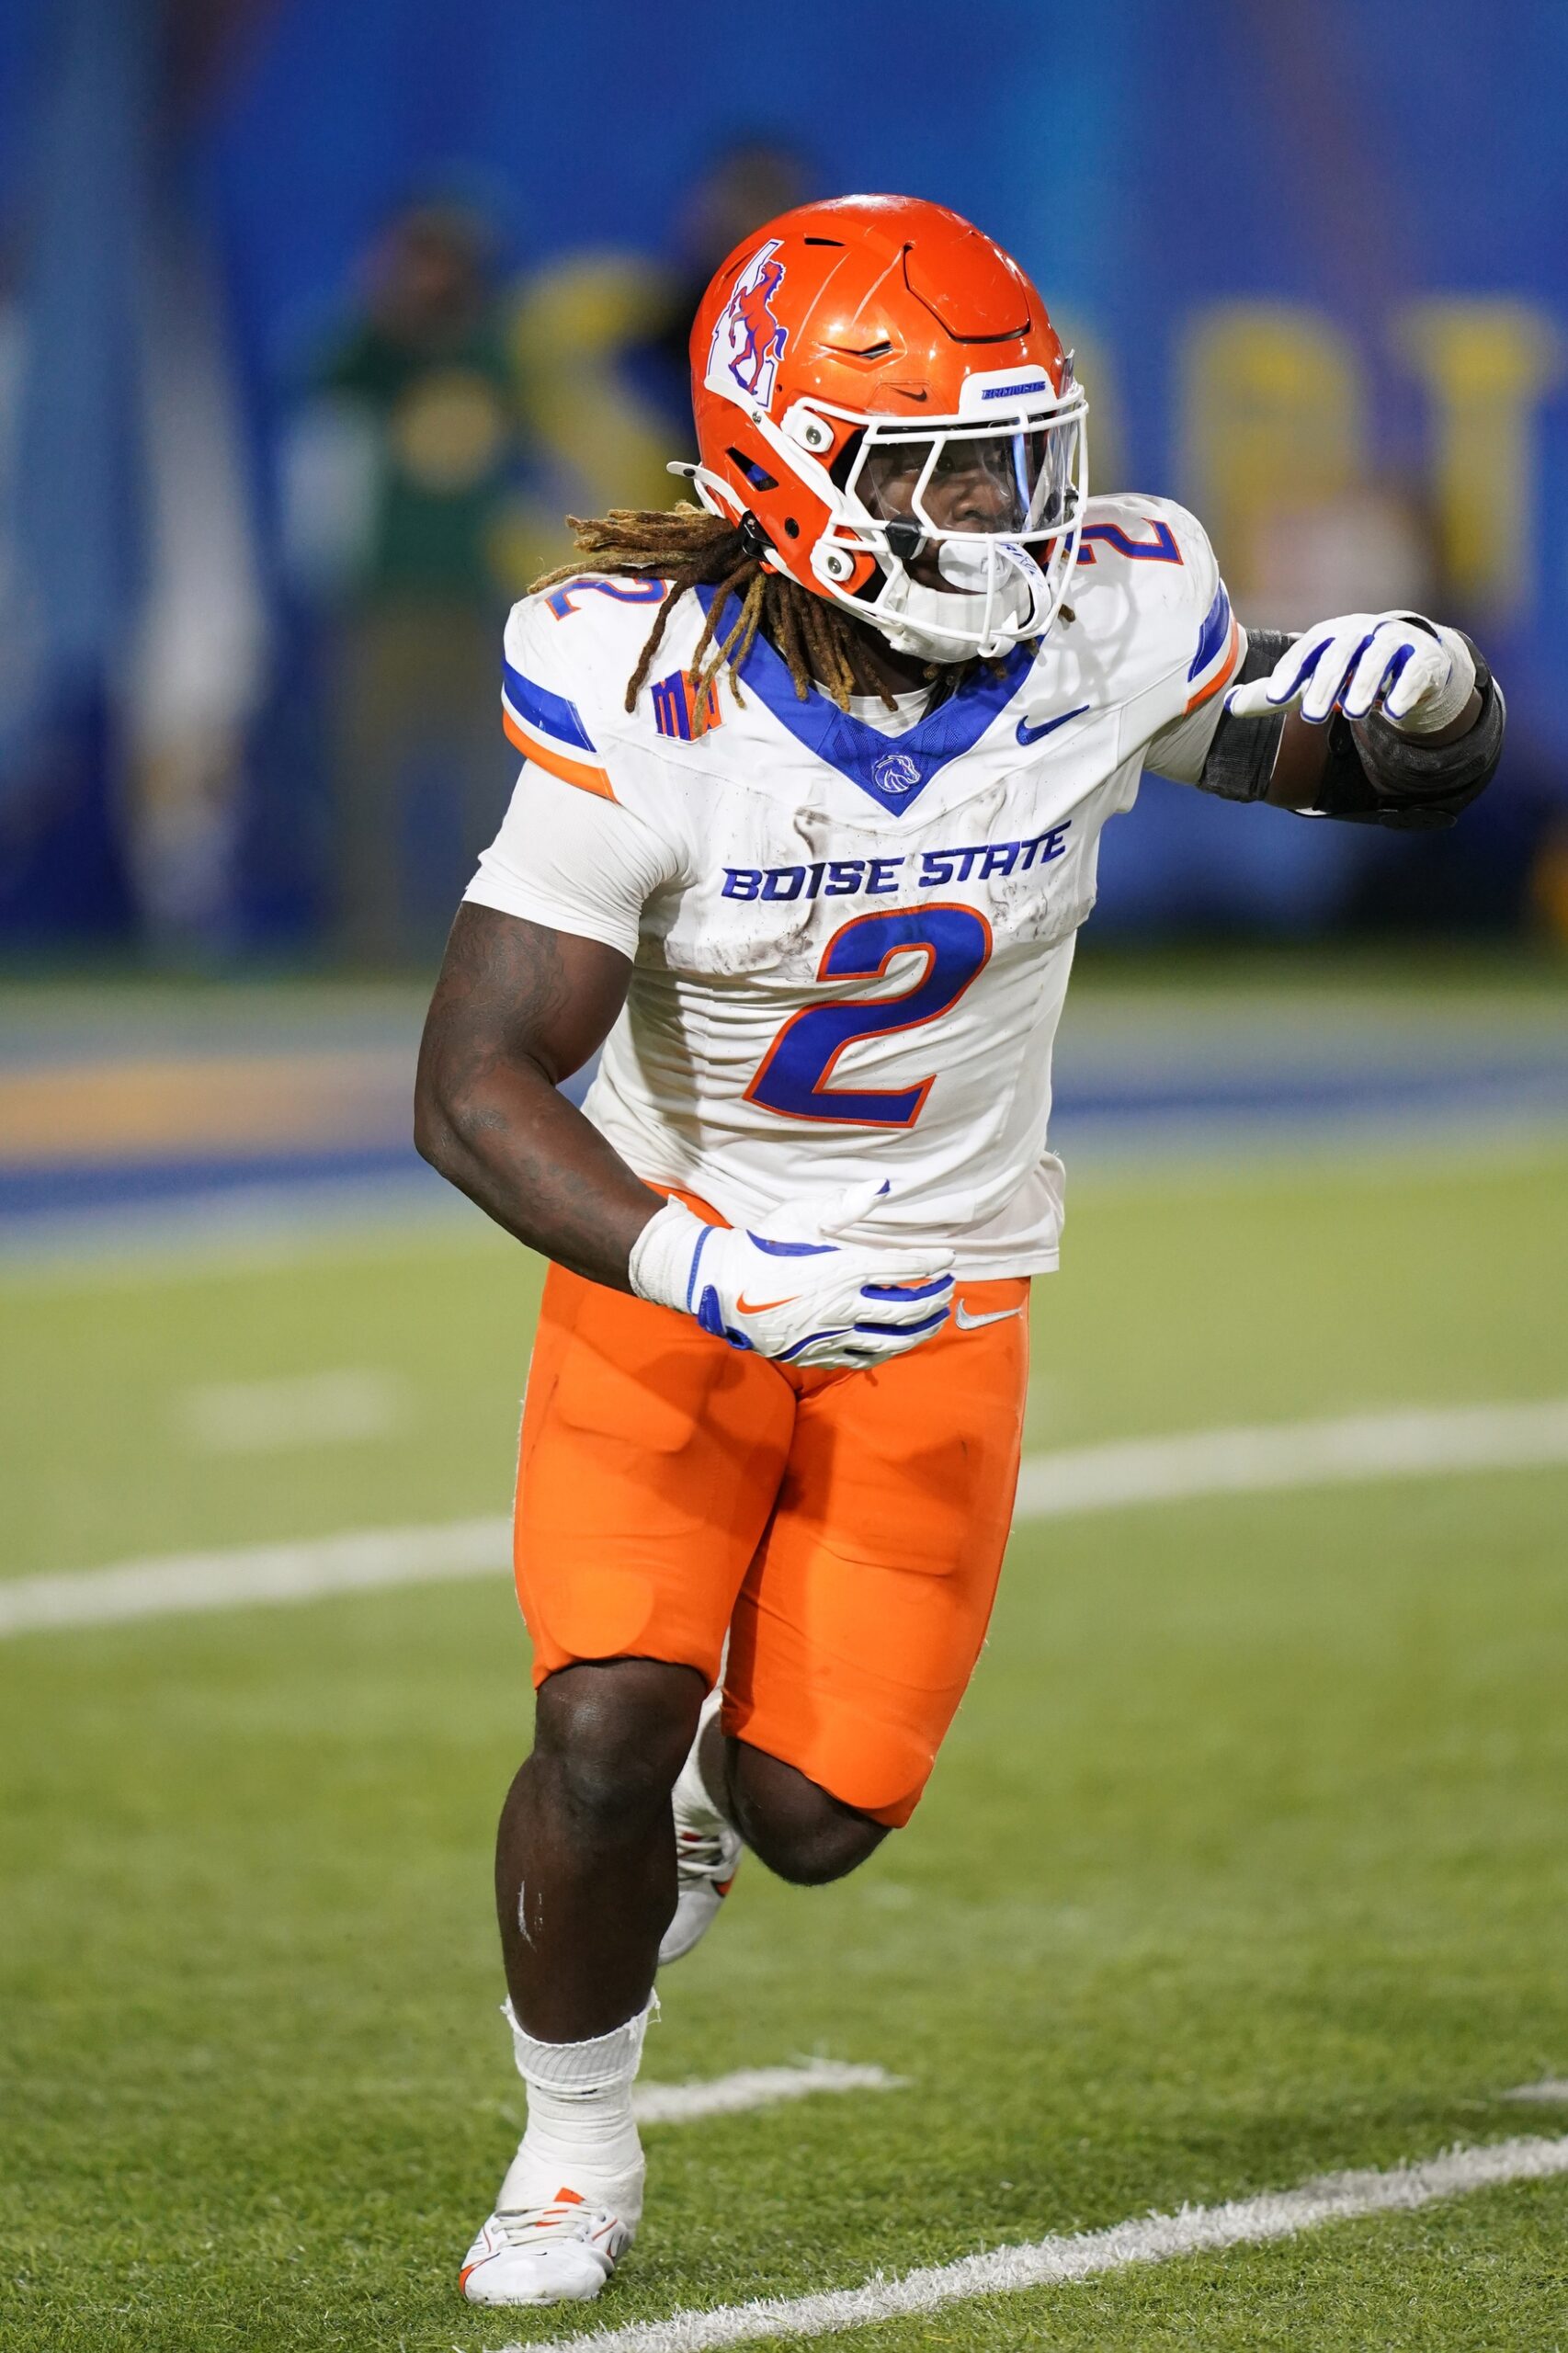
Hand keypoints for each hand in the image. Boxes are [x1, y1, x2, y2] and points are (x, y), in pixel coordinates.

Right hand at [628, 1179, 953, 1367]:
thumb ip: (845, 1206)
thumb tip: (881, 1187)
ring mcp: (833, 1334)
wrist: (721, 1287)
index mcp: (845, 1267)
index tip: (949, 1259)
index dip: (931, 1263)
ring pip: (891, 1339)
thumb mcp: (801, 1216)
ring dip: (920, 1330)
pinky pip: (864, 1359)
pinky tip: (897, 1344)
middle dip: (934, 1299)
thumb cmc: (763, 1245)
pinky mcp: (818, 1353)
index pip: (904, 1267)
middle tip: (948, 1290)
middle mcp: (845, 1304)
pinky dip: (888, 1352)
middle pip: (907, 1307)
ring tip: (935, 1321)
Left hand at [1224, 612, 1475, 733]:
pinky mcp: (1424, 660)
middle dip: (1326, 684)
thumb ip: (1276, 693)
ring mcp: (1395, 643)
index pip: (1307, 649)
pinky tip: (1395, 712)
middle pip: (1341, 654)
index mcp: (1330, 636)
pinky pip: (1414, 672)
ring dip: (1365, 685)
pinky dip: (1404, 691)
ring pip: (1378, 659)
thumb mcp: (1313, 677)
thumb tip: (1230, 706)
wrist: (1413, 656)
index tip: (1276, 698)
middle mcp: (1361, 633)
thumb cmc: (1350, 668)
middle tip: (1312, 717)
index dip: (1291, 671)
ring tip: (1353, 713)